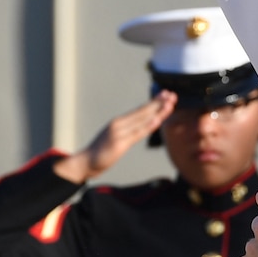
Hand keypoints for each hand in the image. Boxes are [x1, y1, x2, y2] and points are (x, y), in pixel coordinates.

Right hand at [52, 91, 175, 183]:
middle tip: (173, 95)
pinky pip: (136, 134)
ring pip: (142, 120)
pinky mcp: (119, 143)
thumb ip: (129, 131)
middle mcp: (119, 124)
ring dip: (157, 111)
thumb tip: (143, 126)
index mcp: (120, 122)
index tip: (166, 94)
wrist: (85, 162)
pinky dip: (147, 126)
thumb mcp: (117, 138)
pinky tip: (157, 120)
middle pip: (143, 112)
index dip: (154, 102)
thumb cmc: (102, 151)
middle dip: (159, 103)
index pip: (140, 110)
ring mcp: (119, 132)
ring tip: (170, 104)